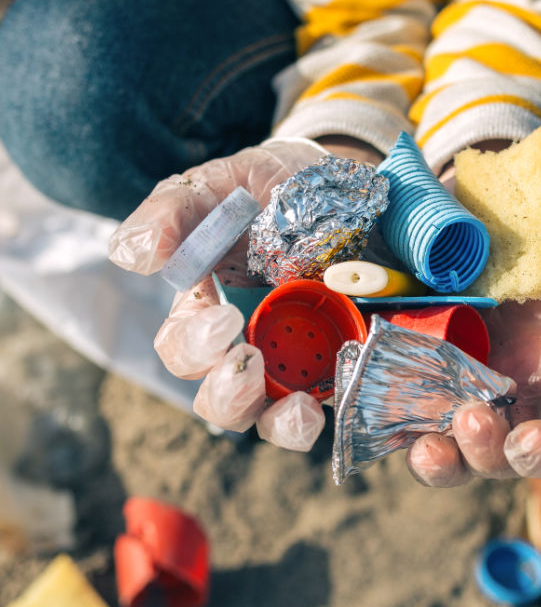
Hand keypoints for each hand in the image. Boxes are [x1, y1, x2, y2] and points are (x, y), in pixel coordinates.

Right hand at [108, 136, 378, 448]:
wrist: (344, 183)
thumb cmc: (269, 187)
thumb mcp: (221, 186)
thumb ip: (173, 212)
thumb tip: (131, 255)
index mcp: (206, 309)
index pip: (181, 348)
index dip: (193, 347)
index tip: (222, 320)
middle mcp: (247, 344)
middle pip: (221, 400)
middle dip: (228, 394)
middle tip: (247, 363)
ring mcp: (296, 358)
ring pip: (274, 418)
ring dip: (279, 423)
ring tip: (299, 409)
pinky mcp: (343, 360)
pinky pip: (334, 402)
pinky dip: (334, 409)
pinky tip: (338, 395)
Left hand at [406, 206, 540, 485]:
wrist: (500, 199)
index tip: (529, 441)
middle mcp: (509, 391)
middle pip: (500, 454)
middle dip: (485, 453)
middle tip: (471, 418)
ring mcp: (460, 379)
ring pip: (449, 444)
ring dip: (440, 458)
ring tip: (427, 447)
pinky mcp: (418, 359)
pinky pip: (404, 403)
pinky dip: (395, 417)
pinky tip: (386, 409)